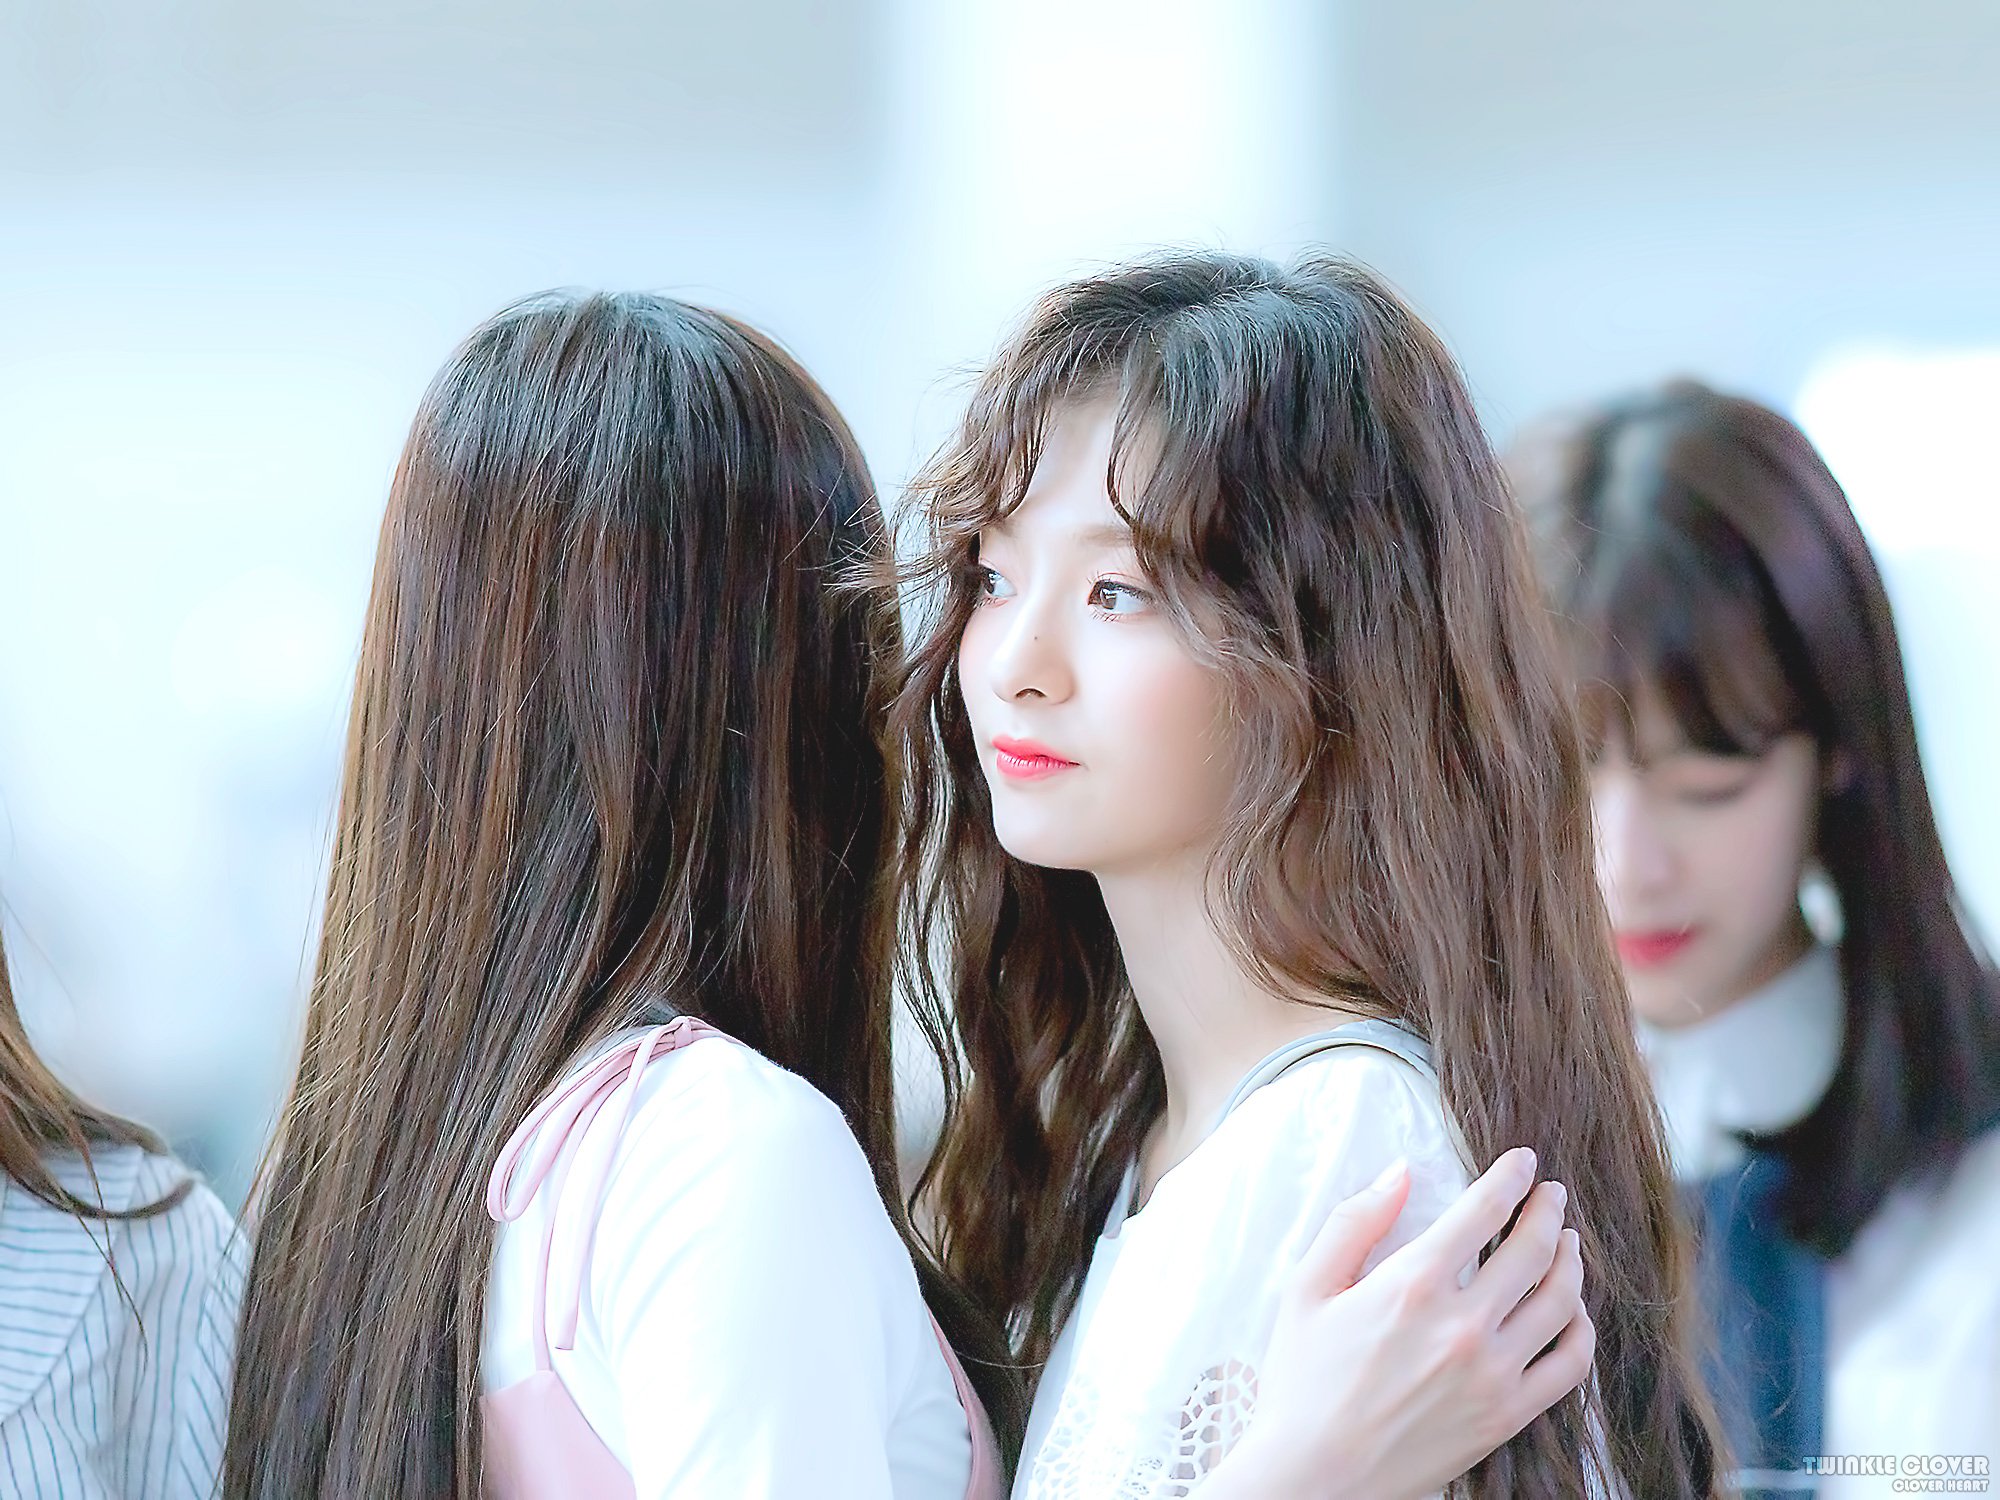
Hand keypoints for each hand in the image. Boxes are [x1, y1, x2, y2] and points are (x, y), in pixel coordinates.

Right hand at [1204, 1147, 1592, 1499]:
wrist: (1317, 1475)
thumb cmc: (1303, 1380)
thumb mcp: (1307, 1288)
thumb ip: (1354, 1221)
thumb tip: (1400, 1173)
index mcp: (1411, 1285)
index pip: (1482, 1211)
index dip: (1510, 1177)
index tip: (1523, 1161)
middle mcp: (1462, 1325)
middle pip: (1532, 1249)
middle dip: (1549, 1210)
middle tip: (1552, 1194)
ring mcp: (1492, 1374)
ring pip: (1561, 1302)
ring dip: (1571, 1262)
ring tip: (1567, 1243)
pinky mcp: (1507, 1416)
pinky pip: (1569, 1365)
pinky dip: (1581, 1330)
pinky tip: (1572, 1311)